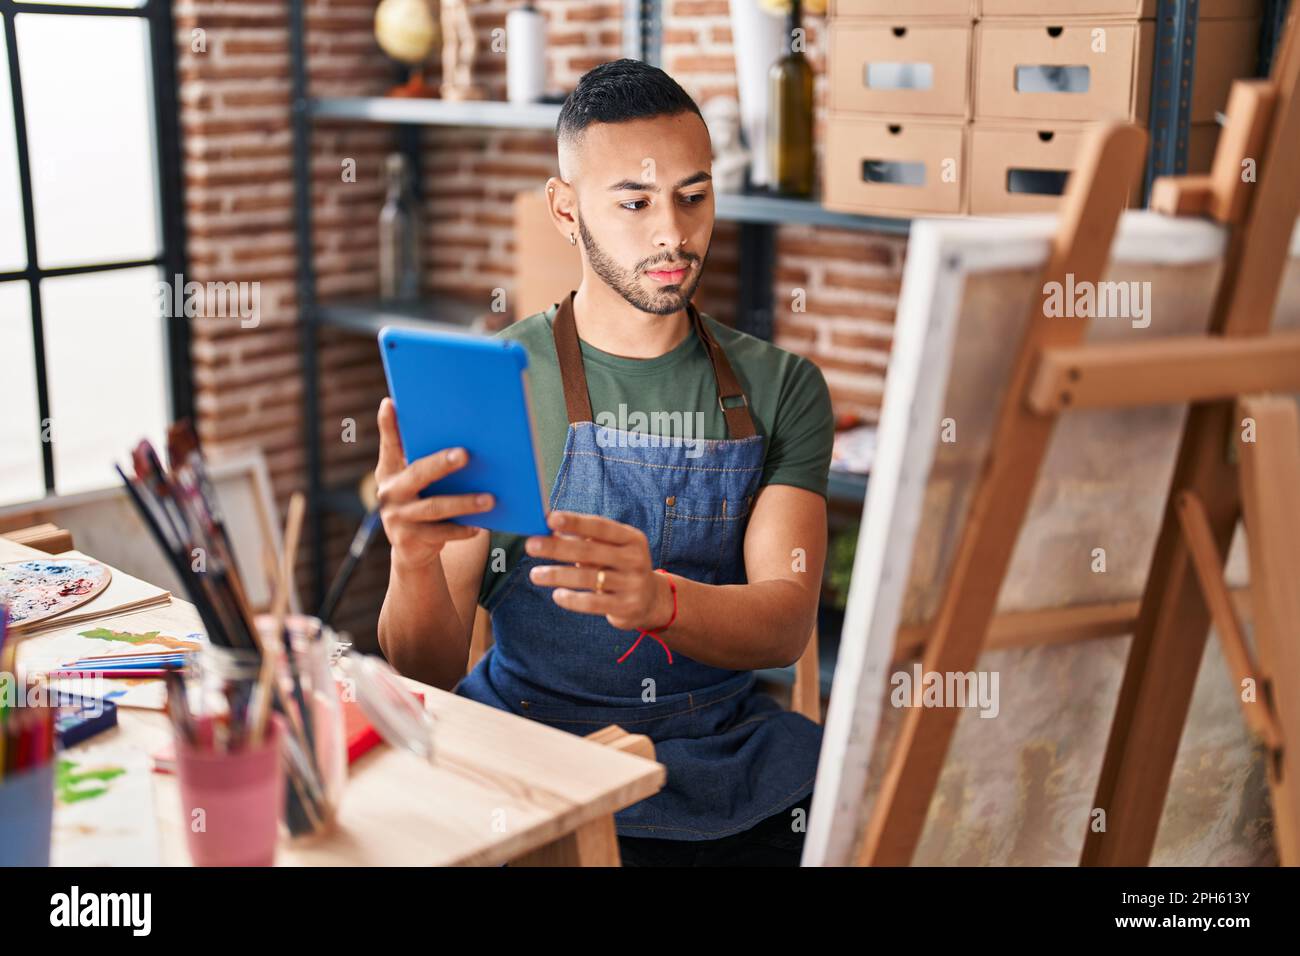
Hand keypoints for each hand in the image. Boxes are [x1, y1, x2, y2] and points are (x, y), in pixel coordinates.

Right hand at [375, 397, 493, 571]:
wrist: (411, 549)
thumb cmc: (421, 503)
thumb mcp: (415, 482)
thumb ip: (424, 459)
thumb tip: (456, 435)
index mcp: (391, 471)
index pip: (390, 445)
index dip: (388, 425)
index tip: (390, 403)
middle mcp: (390, 492)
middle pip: (418, 474)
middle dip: (442, 464)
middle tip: (465, 454)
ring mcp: (398, 517)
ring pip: (435, 507)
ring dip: (464, 503)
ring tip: (490, 499)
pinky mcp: (409, 540)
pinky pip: (440, 533)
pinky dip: (462, 529)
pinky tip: (480, 526)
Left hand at [525, 511, 672, 631]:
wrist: (650, 599)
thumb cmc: (619, 567)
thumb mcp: (610, 549)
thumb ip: (584, 539)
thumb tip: (549, 528)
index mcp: (631, 538)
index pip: (600, 526)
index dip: (575, 522)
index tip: (550, 518)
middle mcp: (634, 559)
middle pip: (589, 550)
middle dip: (557, 547)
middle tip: (531, 545)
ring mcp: (632, 584)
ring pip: (587, 577)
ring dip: (557, 575)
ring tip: (535, 575)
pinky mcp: (626, 606)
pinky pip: (593, 602)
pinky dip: (572, 599)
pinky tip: (557, 595)